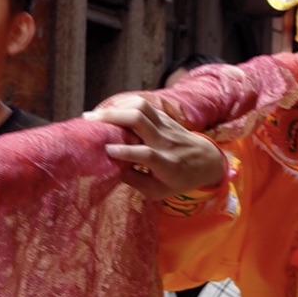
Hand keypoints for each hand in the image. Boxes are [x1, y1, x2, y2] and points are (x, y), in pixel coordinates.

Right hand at [84, 95, 224, 199]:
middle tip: (90, 120)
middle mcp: (166, 142)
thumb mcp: (158, 191)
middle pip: (140, 120)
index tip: (106, 150)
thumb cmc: (179, 179)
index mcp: (167, 164)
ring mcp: (167, 126)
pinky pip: (145, 105)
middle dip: (113, 117)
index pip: (146, 155)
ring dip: (118, 107)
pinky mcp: (164, 117)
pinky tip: (111, 112)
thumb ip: (135, 181)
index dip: (126, 152)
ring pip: (142, 107)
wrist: (207, 160)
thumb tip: (111, 167)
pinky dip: (125, 105)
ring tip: (98, 114)